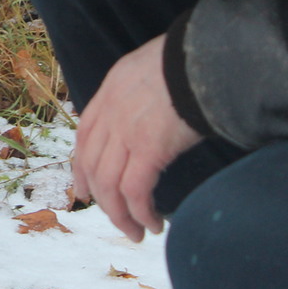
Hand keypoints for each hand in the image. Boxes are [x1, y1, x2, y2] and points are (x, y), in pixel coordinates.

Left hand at [72, 35, 203, 241]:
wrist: (205, 56)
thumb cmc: (192, 61)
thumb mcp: (153, 69)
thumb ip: (142, 92)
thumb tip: (153, 115)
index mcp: (110, 91)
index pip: (85, 137)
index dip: (82, 167)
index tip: (84, 190)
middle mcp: (110, 112)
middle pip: (92, 165)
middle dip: (101, 199)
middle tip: (117, 220)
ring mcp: (126, 131)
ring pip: (109, 184)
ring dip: (120, 215)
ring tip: (136, 232)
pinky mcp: (149, 148)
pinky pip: (135, 190)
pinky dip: (140, 212)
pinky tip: (153, 224)